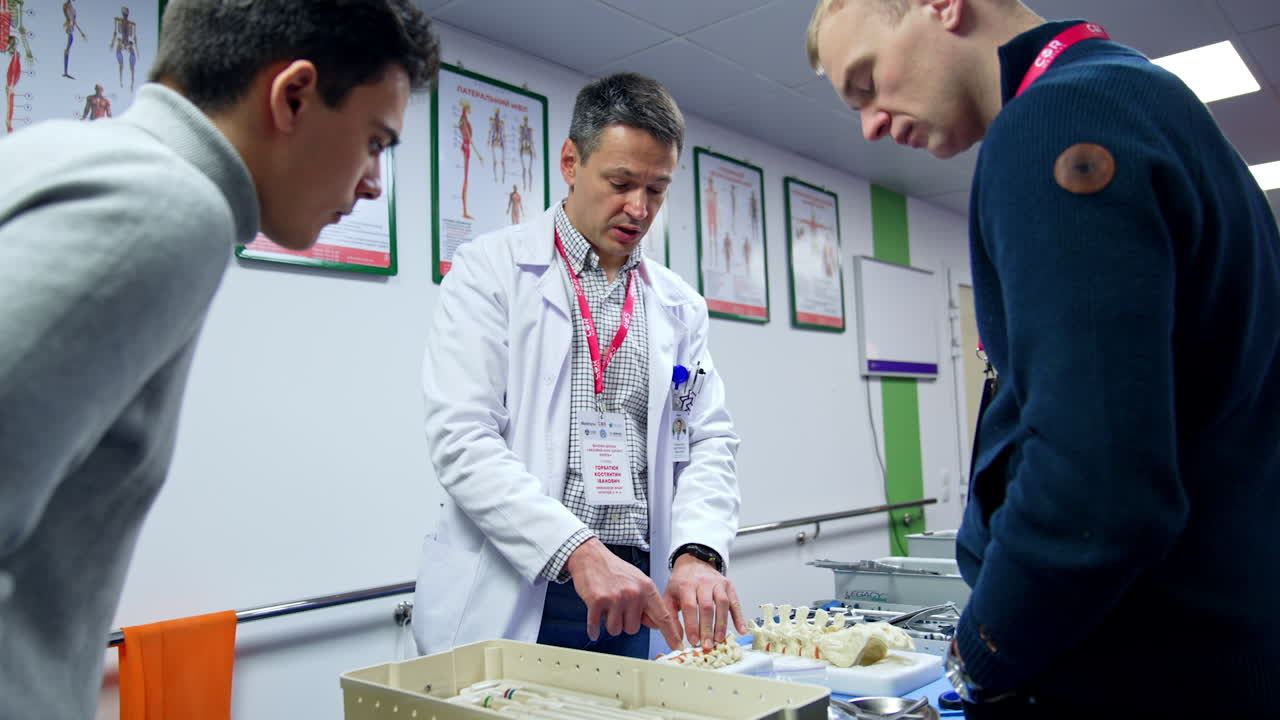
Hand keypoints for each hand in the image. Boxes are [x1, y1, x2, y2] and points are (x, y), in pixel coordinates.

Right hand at [566, 539, 682, 649]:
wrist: (591, 557)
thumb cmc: (615, 570)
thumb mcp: (638, 582)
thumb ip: (648, 604)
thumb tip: (657, 624)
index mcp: (647, 588)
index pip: (663, 617)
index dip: (671, 634)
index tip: (678, 647)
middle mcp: (634, 593)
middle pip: (633, 629)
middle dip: (624, 622)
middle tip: (618, 606)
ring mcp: (615, 597)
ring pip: (616, 629)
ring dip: (609, 622)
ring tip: (607, 604)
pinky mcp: (597, 601)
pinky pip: (596, 626)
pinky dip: (594, 628)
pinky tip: (594, 622)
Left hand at [664, 553, 748, 649]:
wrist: (693, 563)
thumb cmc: (681, 583)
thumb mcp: (670, 596)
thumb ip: (671, 618)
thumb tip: (676, 640)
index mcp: (686, 585)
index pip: (690, 606)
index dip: (692, 625)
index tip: (694, 641)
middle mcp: (703, 582)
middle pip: (707, 607)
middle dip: (707, 628)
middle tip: (707, 645)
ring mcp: (717, 583)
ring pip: (722, 604)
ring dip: (722, 624)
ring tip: (719, 640)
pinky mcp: (728, 585)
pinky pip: (735, 602)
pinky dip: (739, 617)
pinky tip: (741, 630)